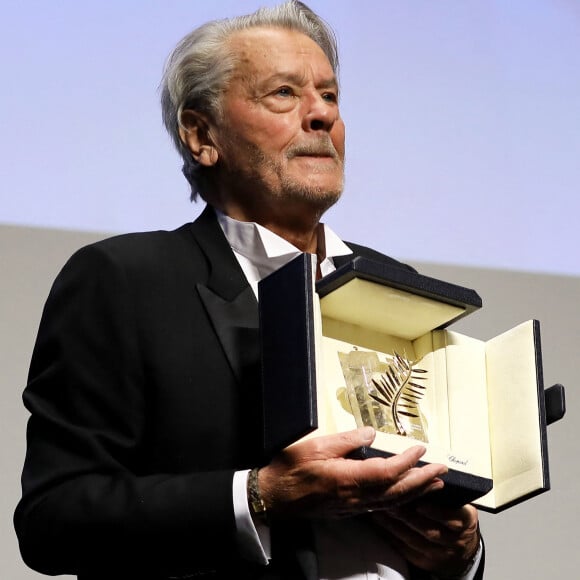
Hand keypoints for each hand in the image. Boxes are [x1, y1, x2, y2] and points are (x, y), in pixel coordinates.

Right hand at [258, 426, 446, 519]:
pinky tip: (407, 495)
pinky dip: (401, 500)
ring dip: (417, 492)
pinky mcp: (350, 510)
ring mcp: (354, 506)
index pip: (388, 472)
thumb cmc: (291, 468)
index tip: (422, 449)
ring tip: (435, 483)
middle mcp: (356, 497)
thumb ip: (346, 440)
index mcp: (348, 479)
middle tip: (442, 470)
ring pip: (393, 502)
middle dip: (423, 480)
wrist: (275, 496)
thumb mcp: (315, 446)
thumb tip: (371, 434)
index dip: (408, 462)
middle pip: (397, 492)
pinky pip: (382, 507)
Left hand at [370, 500, 480, 577]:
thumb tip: (423, 471)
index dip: (437, 513)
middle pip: (430, 530)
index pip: (454, 518)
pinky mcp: (425, 560)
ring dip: (395, 526)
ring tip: (380, 511)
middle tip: (391, 503)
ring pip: (415, 541)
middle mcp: (455, 540)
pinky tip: (380, 525)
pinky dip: (391, 537)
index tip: (420, 504)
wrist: (461, 546)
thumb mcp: (459, 502)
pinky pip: (406, 550)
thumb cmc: (455, 515)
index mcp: (466, 520)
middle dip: (408, 516)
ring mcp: (440, 553)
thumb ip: (444, 491)